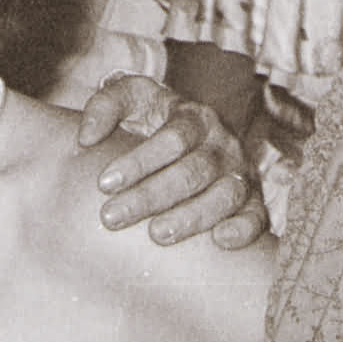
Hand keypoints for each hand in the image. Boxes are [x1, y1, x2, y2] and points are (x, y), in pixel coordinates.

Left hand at [76, 75, 268, 247]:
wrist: (190, 136)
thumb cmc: (151, 120)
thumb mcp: (130, 100)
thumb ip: (104, 106)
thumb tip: (85, 138)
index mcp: (194, 117)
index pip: (173, 137)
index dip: (139, 161)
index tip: (103, 183)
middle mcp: (222, 144)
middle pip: (193, 171)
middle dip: (151, 196)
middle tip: (111, 217)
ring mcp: (241, 173)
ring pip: (225, 195)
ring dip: (192, 217)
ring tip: (156, 235)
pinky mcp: (253, 202)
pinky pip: (257, 217)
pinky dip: (243, 230)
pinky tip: (219, 241)